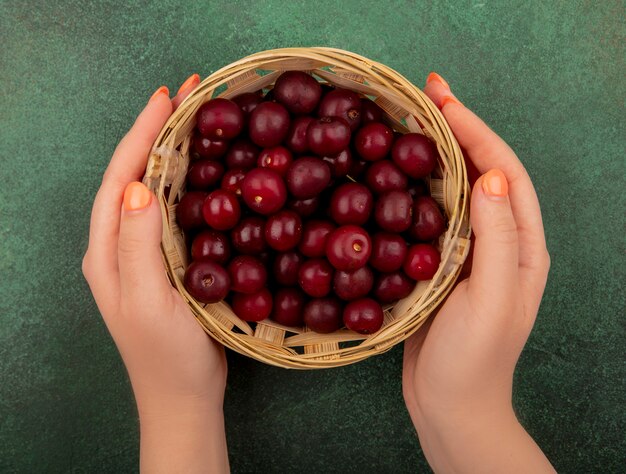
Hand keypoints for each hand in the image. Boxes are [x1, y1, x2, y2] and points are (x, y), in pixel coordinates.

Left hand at [82, 75, 228, 472]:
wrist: (184, 397)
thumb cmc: (166, 356)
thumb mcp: (149, 302)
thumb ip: (138, 245)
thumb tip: (140, 186)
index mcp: (107, 250)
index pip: (120, 179)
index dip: (140, 135)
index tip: (168, 97)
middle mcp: (119, 245)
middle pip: (134, 176)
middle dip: (156, 132)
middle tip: (189, 96)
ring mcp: (144, 254)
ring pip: (154, 190)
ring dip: (172, 151)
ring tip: (198, 120)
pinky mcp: (167, 262)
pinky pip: (173, 211)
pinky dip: (187, 182)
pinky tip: (207, 171)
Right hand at [402, 73, 552, 472]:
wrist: (448, 407)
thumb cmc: (473, 360)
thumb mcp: (493, 298)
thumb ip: (500, 237)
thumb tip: (492, 175)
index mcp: (522, 246)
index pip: (505, 173)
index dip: (476, 132)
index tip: (443, 101)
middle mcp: (498, 242)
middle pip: (480, 173)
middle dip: (456, 130)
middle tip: (424, 94)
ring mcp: (466, 254)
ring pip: (452, 191)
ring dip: (433, 154)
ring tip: (408, 122)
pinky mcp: (438, 266)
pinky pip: (428, 217)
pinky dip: (413, 189)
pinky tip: (392, 176)